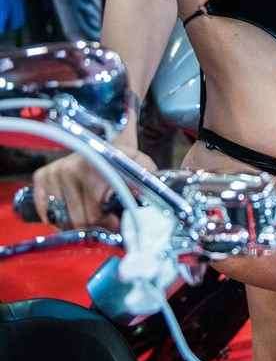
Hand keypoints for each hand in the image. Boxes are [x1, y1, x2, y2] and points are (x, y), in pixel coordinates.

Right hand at [33, 143, 156, 228]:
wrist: (97, 134)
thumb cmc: (118, 155)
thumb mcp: (135, 160)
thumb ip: (145, 172)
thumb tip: (149, 192)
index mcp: (93, 166)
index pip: (93, 215)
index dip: (106, 224)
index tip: (115, 224)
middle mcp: (69, 168)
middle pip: (78, 220)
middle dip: (94, 225)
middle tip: (105, 220)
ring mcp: (54, 173)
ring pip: (62, 219)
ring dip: (76, 222)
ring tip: (91, 213)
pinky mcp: (41, 176)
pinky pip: (45, 210)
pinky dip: (57, 216)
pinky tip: (71, 209)